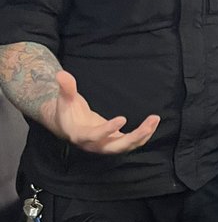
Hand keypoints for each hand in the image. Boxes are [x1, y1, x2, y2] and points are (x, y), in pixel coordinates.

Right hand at [44, 70, 159, 153]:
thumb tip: (60, 73)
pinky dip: (142, 135)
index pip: (94, 136)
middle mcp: (94, 145)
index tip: (123, 119)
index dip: (107, 130)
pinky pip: (130, 142)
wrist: (68, 126)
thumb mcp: (65, 99)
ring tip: (154, 119)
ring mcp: (105, 145)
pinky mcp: (113, 142)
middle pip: (115, 148)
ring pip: (126, 146)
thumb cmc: (66, 111)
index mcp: (80, 135)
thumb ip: (66, 88)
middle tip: (148, 126)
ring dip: (142, 136)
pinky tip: (152, 123)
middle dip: (133, 138)